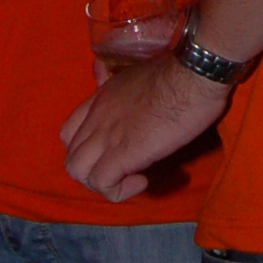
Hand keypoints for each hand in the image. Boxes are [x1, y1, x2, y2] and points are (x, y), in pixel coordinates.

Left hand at [60, 51, 230, 202]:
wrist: (194, 74)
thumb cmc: (179, 72)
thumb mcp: (138, 73)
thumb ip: (120, 85)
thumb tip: (111, 82)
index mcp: (100, 98)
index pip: (68, 133)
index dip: (85, 150)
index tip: (113, 151)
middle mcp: (97, 116)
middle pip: (72, 157)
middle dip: (94, 172)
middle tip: (125, 170)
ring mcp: (107, 135)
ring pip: (77, 172)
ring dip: (103, 184)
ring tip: (132, 178)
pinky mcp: (124, 153)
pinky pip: (102, 182)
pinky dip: (118, 190)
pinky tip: (142, 180)